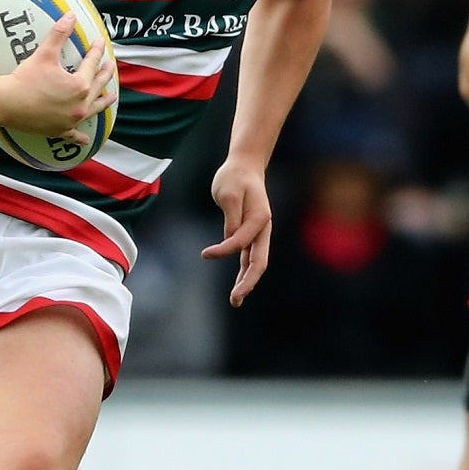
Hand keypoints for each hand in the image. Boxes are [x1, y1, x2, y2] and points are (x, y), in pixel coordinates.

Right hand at [0, 14, 117, 143]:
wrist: (6, 103)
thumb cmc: (25, 78)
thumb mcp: (45, 53)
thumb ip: (59, 33)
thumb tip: (71, 15)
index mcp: (80, 85)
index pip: (92, 64)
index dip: (96, 51)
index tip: (99, 43)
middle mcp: (80, 105)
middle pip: (98, 86)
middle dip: (105, 74)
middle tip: (110, 65)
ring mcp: (71, 120)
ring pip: (93, 110)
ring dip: (103, 102)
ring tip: (110, 96)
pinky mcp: (59, 130)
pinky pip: (73, 135)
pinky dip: (81, 137)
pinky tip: (86, 139)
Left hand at [202, 160, 271, 306]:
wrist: (244, 168)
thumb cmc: (234, 178)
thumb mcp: (228, 192)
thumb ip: (231, 217)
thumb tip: (230, 238)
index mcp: (260, 218)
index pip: (241, 242)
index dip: (223, 251)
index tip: (205, 254)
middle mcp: (263, 229)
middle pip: (259, 262)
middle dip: (247, 282)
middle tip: (235, 299)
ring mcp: (259, 233)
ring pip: (255, 263)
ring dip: (246, 282)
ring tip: (235, 301)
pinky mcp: (251, 235)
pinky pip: (249, 258)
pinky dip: (244, 272)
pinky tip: (238, 286)